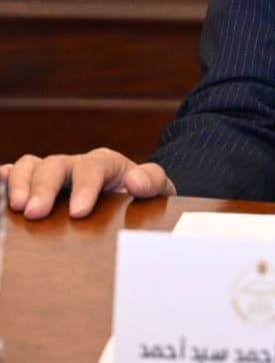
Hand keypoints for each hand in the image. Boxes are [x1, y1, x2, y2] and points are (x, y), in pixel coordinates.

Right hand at [2, 148, 175, 219]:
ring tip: (17, 207)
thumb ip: (152, 182)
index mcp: (105, 164)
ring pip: (32, 166)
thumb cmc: (142, 195)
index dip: (84, 187)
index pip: (93, 167)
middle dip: (44, 186)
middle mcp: (76, 165)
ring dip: (20, 183)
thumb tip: (134, 181)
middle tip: (36, 212)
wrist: (133, 199)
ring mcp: (55, 175)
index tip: (79, 212)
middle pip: (56, 165)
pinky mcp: (39, 187)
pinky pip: (18, 175)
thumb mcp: (158, 188)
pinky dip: (6, 179)